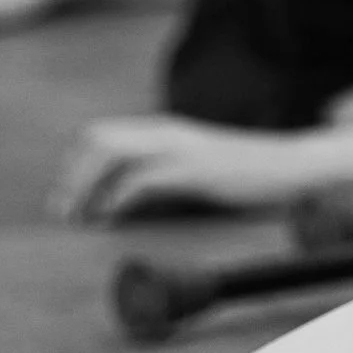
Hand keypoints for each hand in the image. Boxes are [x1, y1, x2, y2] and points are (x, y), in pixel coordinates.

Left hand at [47, 115, 302, 223]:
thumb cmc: (245, 176)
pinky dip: (116, 199)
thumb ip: (163, 178)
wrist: (291, 168)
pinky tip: (109, 220)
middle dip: (72, 176)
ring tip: (78, 218)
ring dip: (86, 186)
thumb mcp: (195, 173)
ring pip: (112, 153)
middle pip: (98, 139)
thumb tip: (127, 202)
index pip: (101, 134)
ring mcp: (179, 149)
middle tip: (62, 214)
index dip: (75, 166)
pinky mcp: (193, 170)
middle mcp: (166, 133)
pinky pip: (141, 179)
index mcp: (164, 132)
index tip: (66, 201)